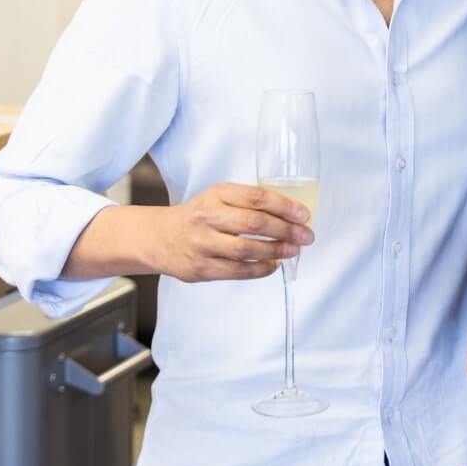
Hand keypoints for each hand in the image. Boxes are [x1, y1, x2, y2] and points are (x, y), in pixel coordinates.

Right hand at [157, 182, 313, 282]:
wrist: (160, 237)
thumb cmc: (198, 216)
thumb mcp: (218, 198)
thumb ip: (247, 202)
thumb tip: (289, 214)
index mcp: (216, 194)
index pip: (256, 197)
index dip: (284, 206)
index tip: (303, 215)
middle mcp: (208, 217)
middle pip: (254, 223)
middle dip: (286, 230)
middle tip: (306, 235)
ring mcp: (204, 244)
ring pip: (247, 249)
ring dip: (277, 250)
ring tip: (293, 250)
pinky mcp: (202, 268)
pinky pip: (238, 271)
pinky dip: (261, 269)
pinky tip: (273, 264)